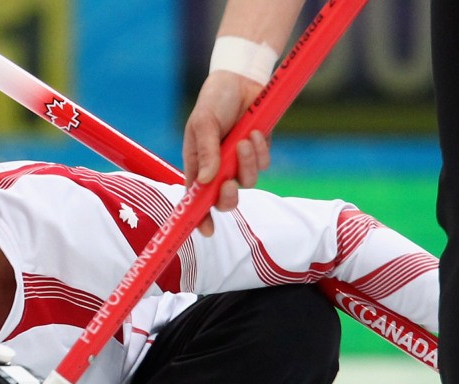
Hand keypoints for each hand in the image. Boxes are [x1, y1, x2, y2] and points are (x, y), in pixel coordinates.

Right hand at [182, 71, 270, 235]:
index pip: (195, 198)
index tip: (206, 230)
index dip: (199, 217)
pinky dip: (260, 151)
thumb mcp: (203, 122)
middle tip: (229, 185)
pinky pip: (262, 165)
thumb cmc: (214, 100)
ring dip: (247, 164)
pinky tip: (255, 133)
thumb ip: (205, 151)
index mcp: (198, 165)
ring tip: (245, 139)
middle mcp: (218, 169)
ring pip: (247, 182)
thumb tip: (207, 180)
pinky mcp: (257, 153)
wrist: (241, 79)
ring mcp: (238, 162)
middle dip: (228, 197)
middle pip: (224, 200)